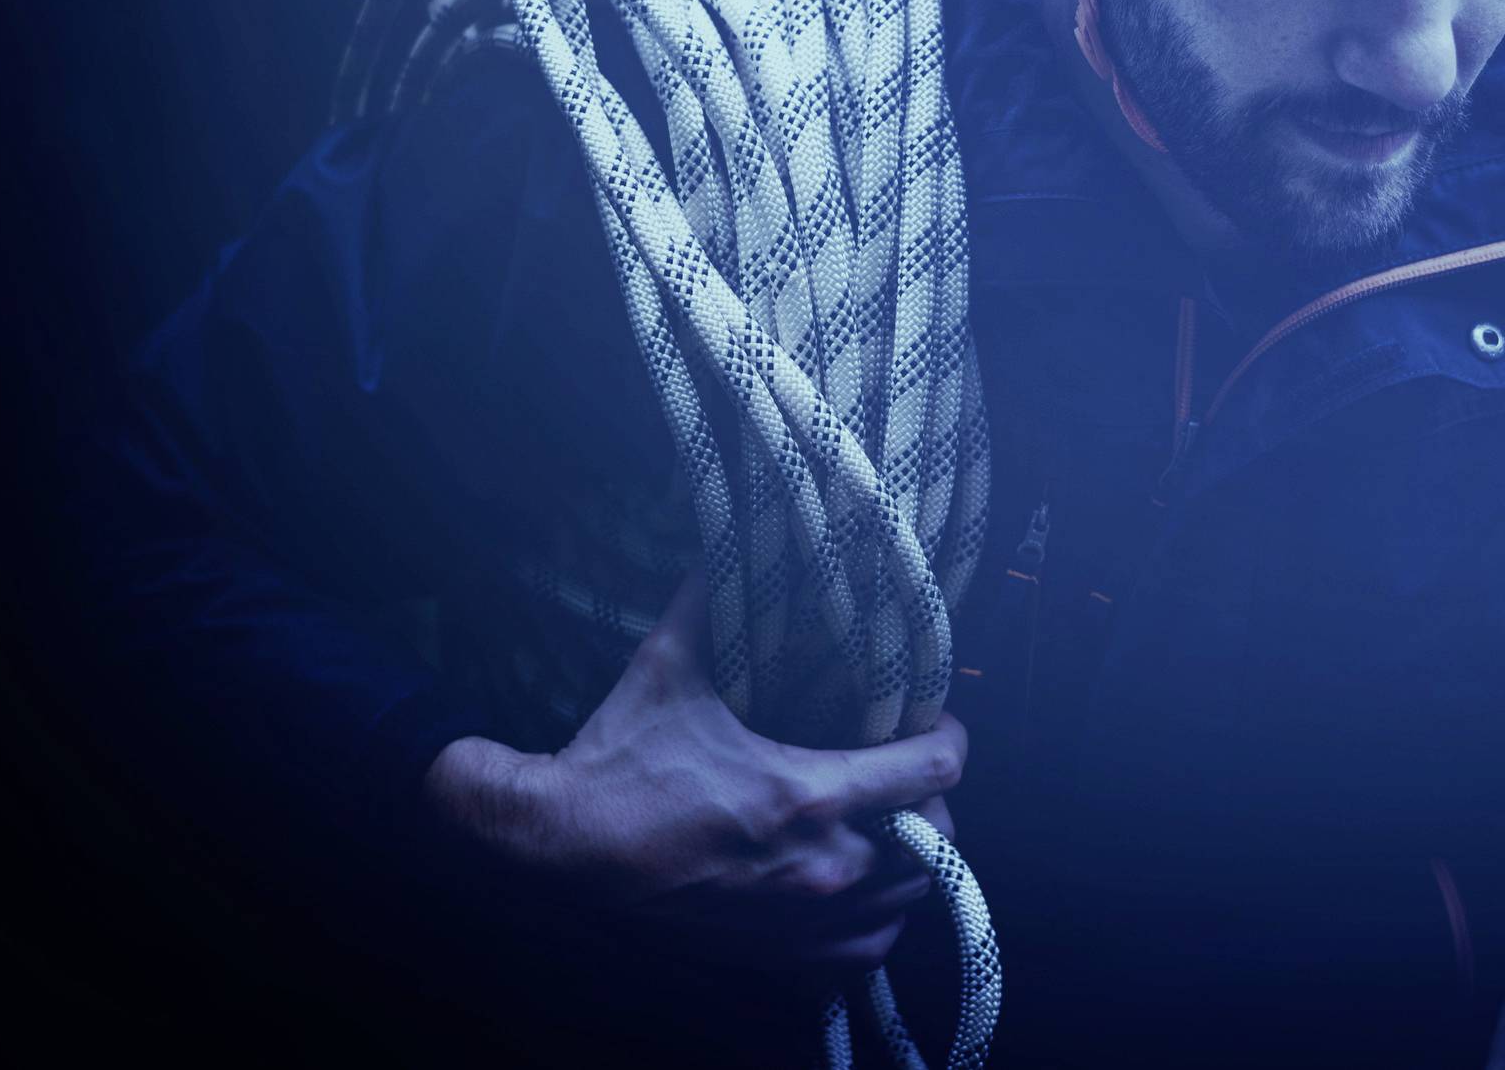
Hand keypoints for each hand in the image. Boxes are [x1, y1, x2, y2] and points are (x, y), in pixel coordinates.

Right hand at [420, 572, 965, 974]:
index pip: (934, 770)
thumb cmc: (617, 761)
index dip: (945, 736)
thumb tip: (733, 540)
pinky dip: (869, 921)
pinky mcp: (781, 965)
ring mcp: (806, 928)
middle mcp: (824, 870)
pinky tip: (845, 886)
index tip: (931, 719)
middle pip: (938, 841)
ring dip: (906, 862)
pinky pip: (863, 952)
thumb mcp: (669, 666)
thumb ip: (713, 599)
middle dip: (930, 801)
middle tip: (900, 770)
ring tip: (881, 825)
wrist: (559, 854)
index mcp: (810, 796)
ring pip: (907, 903)